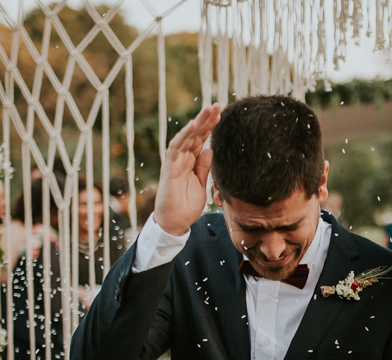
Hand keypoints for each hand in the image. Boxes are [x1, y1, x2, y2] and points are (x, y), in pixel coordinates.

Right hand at [154, 104, 221, 235]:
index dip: (210, 127)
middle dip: (206, 119)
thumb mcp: (201, 184)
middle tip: (218, 104)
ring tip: (209, 109)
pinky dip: (184, 136)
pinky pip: (176, 148)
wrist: (175, 223)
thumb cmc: (186, 206)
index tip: (222, 115)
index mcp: (190, 162)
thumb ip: (204, 167)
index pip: (201, 140)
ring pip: (186, 137)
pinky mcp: (169, 168)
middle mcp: (182, 158)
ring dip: (197, 122)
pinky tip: (193, 125)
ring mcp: (175, 162)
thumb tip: (211, 150)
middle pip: (195, 134)